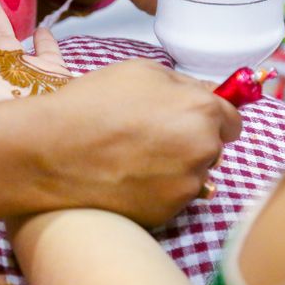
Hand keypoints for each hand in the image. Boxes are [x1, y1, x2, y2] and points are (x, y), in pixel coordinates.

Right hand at [38, 59, 241, 225]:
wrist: (50, 150)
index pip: (233, 120)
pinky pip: (171, 199)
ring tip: (133, 157)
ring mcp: (185, 187)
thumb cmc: (92, 103)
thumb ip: (183, 84)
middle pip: (213, 149)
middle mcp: (203, 151)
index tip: (190, 120)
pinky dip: (156, 190)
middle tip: (151, 135)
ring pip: (193, 176)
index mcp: (202, 111)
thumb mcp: (141, 71)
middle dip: (191, 142)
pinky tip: (126, 177)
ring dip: (175, 168)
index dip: (210, 118)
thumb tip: (206, 96)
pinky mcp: (165, 213)